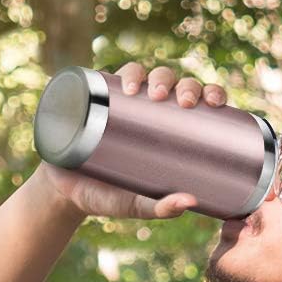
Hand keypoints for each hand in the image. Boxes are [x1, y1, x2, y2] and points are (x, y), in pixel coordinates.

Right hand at [34, 62, 227, 220]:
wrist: (65, 193)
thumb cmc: (108, 197)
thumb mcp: (136, 205)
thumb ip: (160, 208)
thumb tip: (190, 202)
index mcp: (168, 130)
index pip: (198, 101)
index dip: (212, 92)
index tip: (216, 102)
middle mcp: (148, 110)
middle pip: (175, 84)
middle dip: (186, 84)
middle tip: (184, 103)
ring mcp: (121, 101)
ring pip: (147, 74)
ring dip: (156, 75)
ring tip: (154, 94)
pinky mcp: (96, 98)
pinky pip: (112, 76)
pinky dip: (124, 74)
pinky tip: (128, 84)